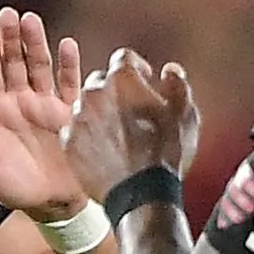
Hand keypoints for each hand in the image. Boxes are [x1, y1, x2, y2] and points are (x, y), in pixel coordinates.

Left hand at [0, 9, 90, 218]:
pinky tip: (66, 44)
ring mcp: (45, 104)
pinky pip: (69, 84)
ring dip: (35, 43)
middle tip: (8, 13)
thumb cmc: (15, 189)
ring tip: (31, 20)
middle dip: (10, 39)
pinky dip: (68, 64)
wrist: (54, 205)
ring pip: (38, 66)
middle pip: (13, 63)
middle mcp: (19, 102)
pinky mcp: (70, 113)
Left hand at [67, 47, 200, 193]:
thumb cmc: (167, 152)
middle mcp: (93, 93)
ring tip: (117, 131)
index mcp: (122, 80)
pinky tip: (104, 147)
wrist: (142, 195)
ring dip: (99, 112)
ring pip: (86, 105)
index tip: (145, 79)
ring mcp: (78, 118)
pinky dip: (87, 134)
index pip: (124, 58)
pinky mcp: (69, 143)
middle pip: (101, 80)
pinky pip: (76, 129)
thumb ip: (178, 84)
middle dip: (115, 90)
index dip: (138, 67)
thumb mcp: (185, 114)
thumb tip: (171, 70)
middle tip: (130, 109)